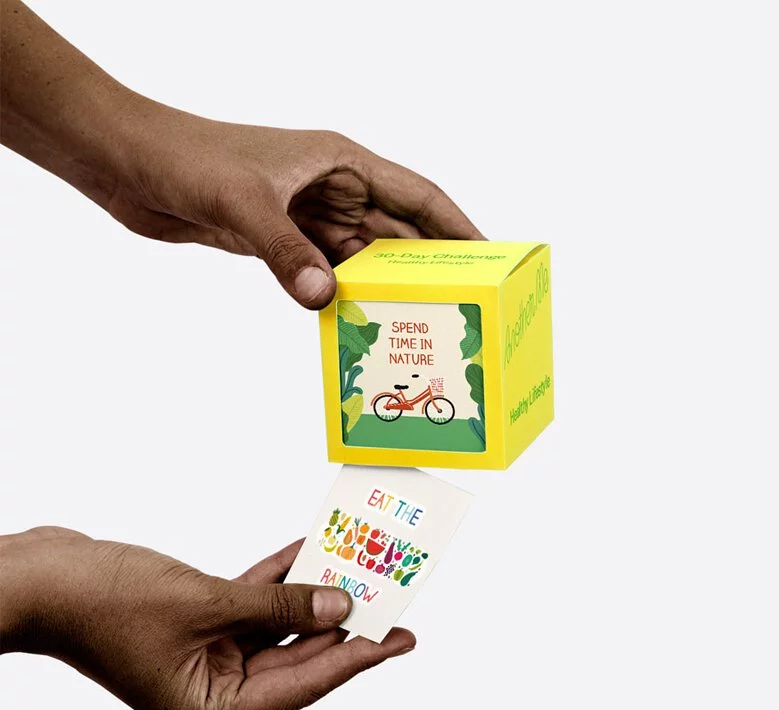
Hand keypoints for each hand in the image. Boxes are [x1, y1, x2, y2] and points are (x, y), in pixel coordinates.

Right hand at [0, 527, 414, 709]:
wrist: (45, 577)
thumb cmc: (106, 602)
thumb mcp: (207, 603)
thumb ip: (279, 608)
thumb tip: (338, 609)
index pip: (304, 685)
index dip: (358, 659)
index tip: (401, 639)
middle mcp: (211, 690)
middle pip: (295, 657)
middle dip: (342, 625)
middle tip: (389, 601)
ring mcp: (203, 655)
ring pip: (275, 626)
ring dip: (309, 595)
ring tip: (356, 571)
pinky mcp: (196, 623)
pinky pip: (249, 603)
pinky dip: (275, 579)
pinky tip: (305, 554)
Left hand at [1, 2, 482, 308]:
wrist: (130, 163)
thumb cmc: (186, 156)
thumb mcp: (243, 202)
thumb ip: (285, 251)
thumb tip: (324, 299)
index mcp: (339, 161)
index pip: (417, 195)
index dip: (457, 227)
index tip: (488, 257)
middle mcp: (330, 189)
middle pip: (395, 234)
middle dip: (426, 268)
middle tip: (458, 308)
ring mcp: (305, 218)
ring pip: (361, 259)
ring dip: (382, 289)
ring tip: (413, 325)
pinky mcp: (280, 242)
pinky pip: (323, 274)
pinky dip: (340, 298)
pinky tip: (356, 323)